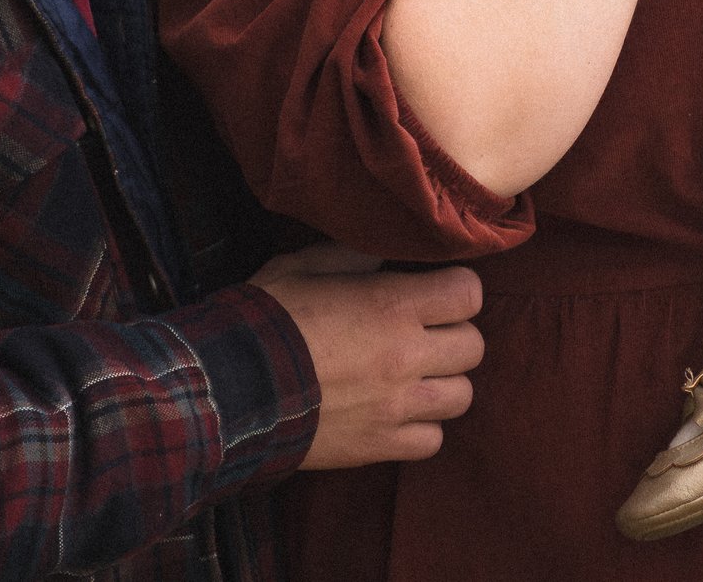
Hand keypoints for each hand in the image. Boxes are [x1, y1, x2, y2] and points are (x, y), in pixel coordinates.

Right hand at [250, 244, 484, 468]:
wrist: (229, 388)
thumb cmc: (264, 320)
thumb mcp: (302, 266)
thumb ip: (353, 257)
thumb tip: (384, 258)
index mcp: (394, 305)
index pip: (469, 293)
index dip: (456, 290)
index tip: (435, 292)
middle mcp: (407, 356)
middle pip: (474, 346)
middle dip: (453, 336)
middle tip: (424, 334)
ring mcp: (398, 405)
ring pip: (462, 395)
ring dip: (443, 383)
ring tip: (414, 377)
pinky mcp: (381, 445)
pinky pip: (433, 440)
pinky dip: (422, 427)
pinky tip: (397, 413)